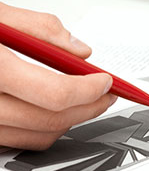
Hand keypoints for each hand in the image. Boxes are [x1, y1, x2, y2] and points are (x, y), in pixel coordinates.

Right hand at [0, 2, 116, 149]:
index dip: (88, 90)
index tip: (106, 81)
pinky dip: (46, 128)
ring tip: (87, 102)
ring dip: (71, 120)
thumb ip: (38, 28)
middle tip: (106, 94)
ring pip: (38, 136)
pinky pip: (20, 141)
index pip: (53, 93)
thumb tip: (79, 51)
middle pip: (51, 119)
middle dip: (89, 107)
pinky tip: (56, 111)